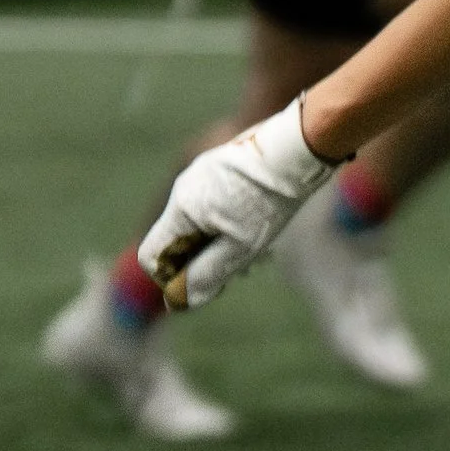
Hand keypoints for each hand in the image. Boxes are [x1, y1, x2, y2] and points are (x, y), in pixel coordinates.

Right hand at [138, 97, 339, 310]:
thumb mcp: (240, 247)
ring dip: (222, 244)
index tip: (208, 284)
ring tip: (260, 249)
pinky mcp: (220, 168)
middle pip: (178, 242)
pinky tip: (262, 226)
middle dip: (205, 262)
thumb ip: (207, 274)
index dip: (173, 279)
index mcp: (181, 209)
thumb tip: (178, 302)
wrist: (297, 148)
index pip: (152, 256)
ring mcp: (202, 175)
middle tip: (243, 269)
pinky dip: (230, 223)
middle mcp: (184, 189)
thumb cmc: (269, 200)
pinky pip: (213, 205)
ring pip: (199, 224)